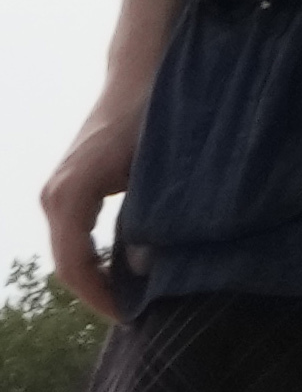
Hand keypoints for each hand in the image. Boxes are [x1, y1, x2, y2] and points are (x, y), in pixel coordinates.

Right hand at [38, 76, 133, 303]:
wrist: (138, 75)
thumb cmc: (152, 115)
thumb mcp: (157, 169)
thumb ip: (151, 218)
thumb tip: (147, 267)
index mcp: (70, 194)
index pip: (75, 264)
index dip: (100, 297)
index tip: (132, 317)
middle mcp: (53, 195)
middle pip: (68, 264)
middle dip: (99, 293)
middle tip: (138, 315)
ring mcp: (57, 191)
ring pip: (70, 251)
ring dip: (96, 277)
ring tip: (133, 300)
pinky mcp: (68, 188)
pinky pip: (75, 235)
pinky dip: (94, 258)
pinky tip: (123, 272)